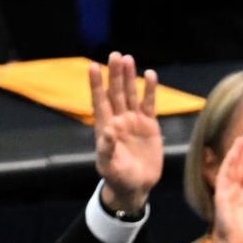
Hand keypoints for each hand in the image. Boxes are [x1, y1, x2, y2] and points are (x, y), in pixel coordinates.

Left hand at [90, 52, 162, 214]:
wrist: (136, 186)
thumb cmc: (117, 177)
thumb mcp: (108, 166)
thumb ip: (107, 148)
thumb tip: (108, 130)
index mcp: (105, 127)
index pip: (99, 101)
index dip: (95, 84)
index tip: (92, 66)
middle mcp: (118, 119)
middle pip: (115, 92)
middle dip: (114, 74)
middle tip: (115, 55)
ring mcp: (134, 121)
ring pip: (130, 94)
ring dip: (129, 77)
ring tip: (129, 59)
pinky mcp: (149, 126)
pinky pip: (149, 104)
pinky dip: (149, 90)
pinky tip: (149, 76)